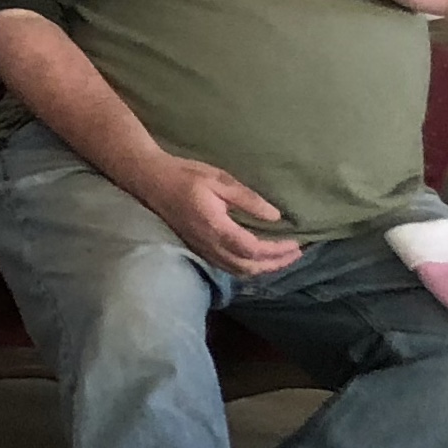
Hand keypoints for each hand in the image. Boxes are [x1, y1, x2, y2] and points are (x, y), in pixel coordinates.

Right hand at [136, 155, 302, 277]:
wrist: (151, 180)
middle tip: (296, 254)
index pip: (254, 250)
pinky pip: (226, 266)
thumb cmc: (185, 175)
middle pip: (247, 267)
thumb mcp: (220, 180)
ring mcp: (201, 248)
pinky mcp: (197, 248)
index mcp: (217, 227)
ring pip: (236, 271)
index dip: (277, 251)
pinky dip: (246, 267)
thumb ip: (248, 200)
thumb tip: (275, 217)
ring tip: (280, 259)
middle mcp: (209, 244)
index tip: (296, 244)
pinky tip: (255, 258)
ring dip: (261, 269)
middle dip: (274, 264)